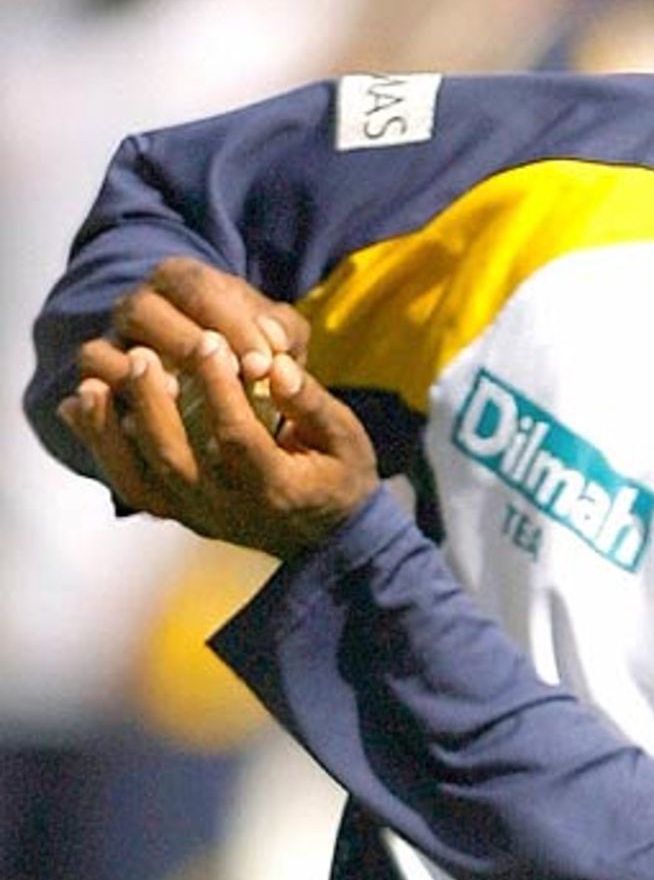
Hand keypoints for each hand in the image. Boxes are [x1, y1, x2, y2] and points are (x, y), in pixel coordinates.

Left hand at [59, 332, 378, 560]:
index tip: (209, 340)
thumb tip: (275, 366)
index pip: (237, 438)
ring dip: (115, 429)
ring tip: (101, 379)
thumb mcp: (347, 439)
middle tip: (144, 355)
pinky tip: (81, 405)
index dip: (220, 389)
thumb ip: (312, 403)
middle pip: (179, 459)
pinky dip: (101, 447)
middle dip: (155, 405)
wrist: (327, 539)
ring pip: (145, 478)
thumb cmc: (339, 476)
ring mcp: (201, 515)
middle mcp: (231, 509)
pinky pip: (131, 485)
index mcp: (277, 490)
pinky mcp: (181, 512)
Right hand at [107, 255, 309, 381]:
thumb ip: (283, 336)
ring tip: (177, 394)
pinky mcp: (99, 383)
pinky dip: (112, 396)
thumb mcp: (279, 340)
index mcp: (182, 280)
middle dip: (187, 343)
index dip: (230, 324)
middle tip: (226, 377)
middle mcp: (139, 305)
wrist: (226, 394)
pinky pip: (92, 385)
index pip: (200, 289)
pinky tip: (148, 419)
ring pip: (106, 345)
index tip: (263, 365)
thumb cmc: (254, 356)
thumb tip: (275, 345)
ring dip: (140, 370)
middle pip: (145, 310)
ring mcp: (112, 344)